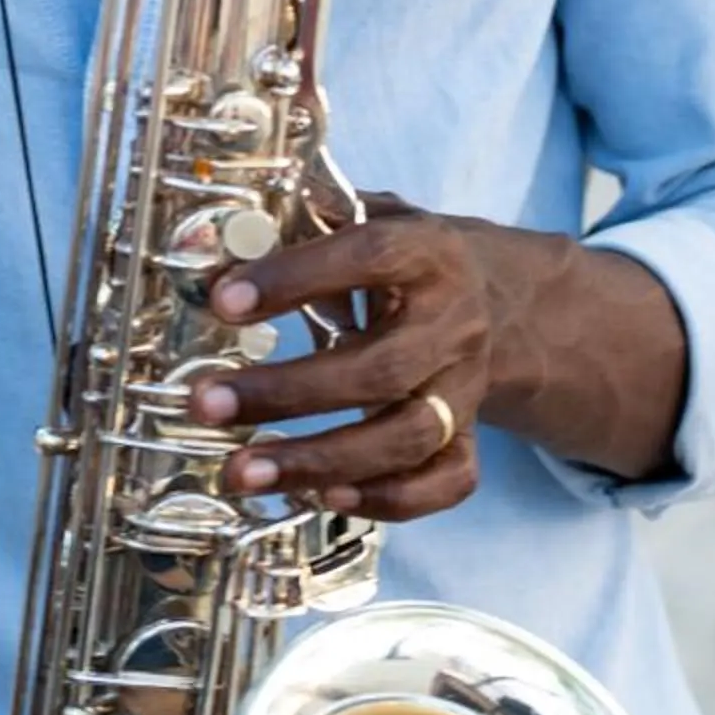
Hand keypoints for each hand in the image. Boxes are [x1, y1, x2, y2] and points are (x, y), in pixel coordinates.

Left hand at [191, 194, 690, 514]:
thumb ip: (303, 217)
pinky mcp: (470, 438)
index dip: (295, 279)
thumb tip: (210, 237)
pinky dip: (387, 499)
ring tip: (241, 471)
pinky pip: (445, 482)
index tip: (223, 301)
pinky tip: (323, 497)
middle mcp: (455, 324)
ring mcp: (466, 388)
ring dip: (319, 460)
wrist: (507, 299)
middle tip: (208, 403)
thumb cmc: (408, 258)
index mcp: (428, 252)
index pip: (367, 258)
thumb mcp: (371, 215)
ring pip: (406, 437)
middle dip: (287, 393)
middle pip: (381, 369)